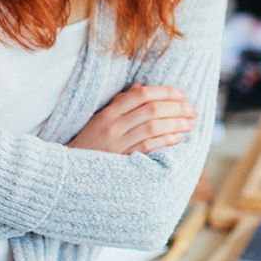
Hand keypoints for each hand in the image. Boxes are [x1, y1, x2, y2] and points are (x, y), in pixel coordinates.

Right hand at [68, 84, 196, 154]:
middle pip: (150, 110)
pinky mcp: (121, 162)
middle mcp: (112, 126)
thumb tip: (141, 87)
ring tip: (191, 123)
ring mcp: (116, 144)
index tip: (183, 94)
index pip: (141, 95)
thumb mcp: (99, 119)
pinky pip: (147, 148)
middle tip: (193, 109)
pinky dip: (165, 141)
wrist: (67, 173)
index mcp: (107, 113)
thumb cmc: (88, 144)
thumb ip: (120, 103)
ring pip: (152, 128)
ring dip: (175, 124)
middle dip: (176, 108)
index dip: (164, 92)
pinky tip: (177, 138)